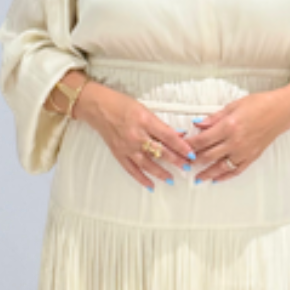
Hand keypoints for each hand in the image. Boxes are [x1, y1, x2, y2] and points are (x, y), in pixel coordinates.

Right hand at [75, 81, 195, 188]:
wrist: (97, 106)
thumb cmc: (120, 104)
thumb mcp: (144, 109)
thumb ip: (159, 124)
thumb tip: (177, 135)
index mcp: (145, 120)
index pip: (168, 136)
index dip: (181, 146)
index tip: (191, 154)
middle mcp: (136, 135)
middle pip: (160, 151)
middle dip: (175, 160)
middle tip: (186, 167)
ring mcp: (126, 146)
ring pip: (147, 164)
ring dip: (160, 173)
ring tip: (171, 179)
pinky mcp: (118, 153)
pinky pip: (131, 169)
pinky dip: (141, 178)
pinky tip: (150, 185)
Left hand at [183, 90, 289, 181]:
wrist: (282, 111)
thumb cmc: (260, 104)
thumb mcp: (233, 106)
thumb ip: (213, 118)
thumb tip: (198, 125)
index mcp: (228, 126)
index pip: (202, 140)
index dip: (189, 145)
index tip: (181, 147)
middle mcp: (235, 142)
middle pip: (208, 155)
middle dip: (194, 160)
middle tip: (185, 163)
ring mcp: (244, 151)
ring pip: (220, 167)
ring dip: (206, 173)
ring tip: (197, 178)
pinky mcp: (252, 157)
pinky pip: (236, 170)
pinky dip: (225, 176)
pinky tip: (216, 179)